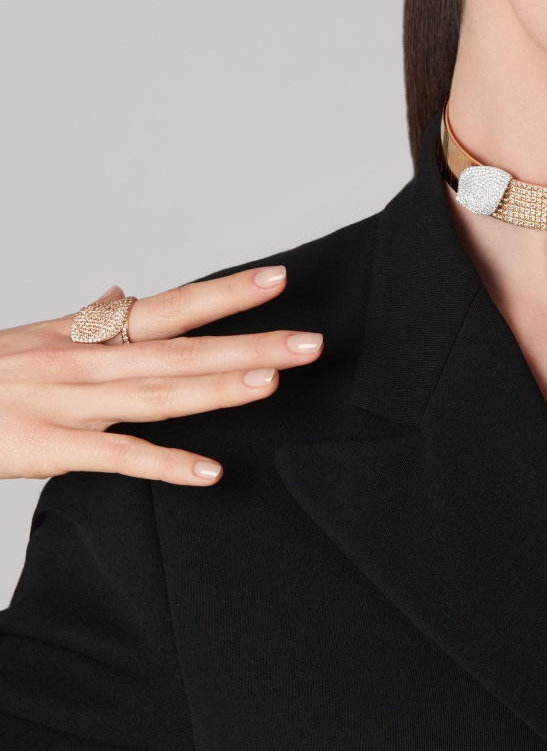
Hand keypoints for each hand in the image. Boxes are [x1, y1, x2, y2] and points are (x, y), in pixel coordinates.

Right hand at [0, 266, 321, 485]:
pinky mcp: (51, 447)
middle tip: (310, 342)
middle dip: (249, 342)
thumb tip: (119, 294)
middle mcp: (86, 360)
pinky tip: (209, 471)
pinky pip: (118, 457)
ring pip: (159, 393)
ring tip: (273, 383)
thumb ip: (85, 320)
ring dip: (220, 388)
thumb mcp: (32, 336)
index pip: (169, 305)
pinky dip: (166, 465)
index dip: (224, 293)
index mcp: (88, 333)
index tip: (277, 278)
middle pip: (180, 347)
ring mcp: (70, 403)